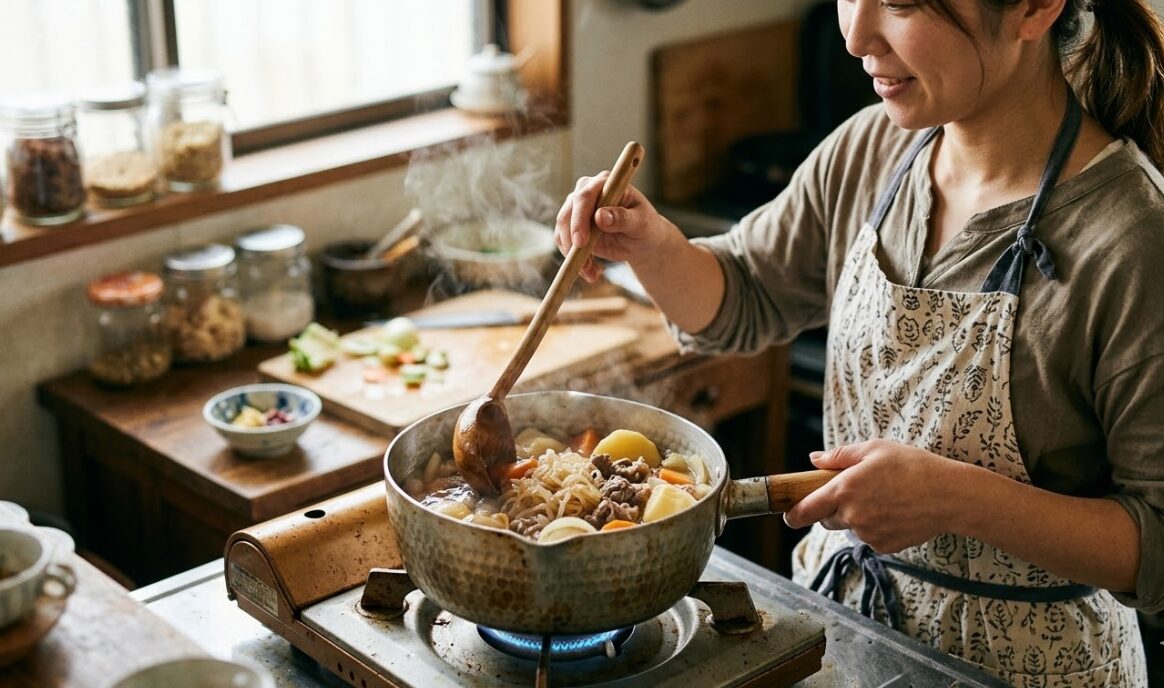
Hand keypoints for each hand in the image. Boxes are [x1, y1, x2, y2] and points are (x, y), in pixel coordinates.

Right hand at [554, 171, 674, 281]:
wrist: (641, 241)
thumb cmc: (646, 226)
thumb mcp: (641, 223)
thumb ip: (622, 218)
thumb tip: (600, 215)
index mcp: (606, 182)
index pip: (585, 196)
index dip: (580, 219)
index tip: (581, 242)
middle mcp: (587, 190)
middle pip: (568, 212)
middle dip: (572, 240)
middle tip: (582, 265)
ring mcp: (577, 208)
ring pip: (562, 229)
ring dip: (573, 254)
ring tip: (591, 273)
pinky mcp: (573, 225)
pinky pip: (564, 242)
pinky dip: (573, 260)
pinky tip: (591, 271)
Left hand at [783, 439, 959, 553]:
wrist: (949, 496)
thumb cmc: (912, 466)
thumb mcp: (874, 450)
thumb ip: (839, 456)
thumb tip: (814, 459)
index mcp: (844, 489)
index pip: (806, 510)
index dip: (793, 515)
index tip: (788, 516)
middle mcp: (852, 515)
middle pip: (826, 520)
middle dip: (832, 510)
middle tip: (855, 494)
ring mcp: (868, 534)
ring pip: (850, 528)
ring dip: (856, 518)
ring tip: (884, 499)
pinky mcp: (883, 546)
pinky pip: (869, 538)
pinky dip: (876, 528)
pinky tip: (895, 513)